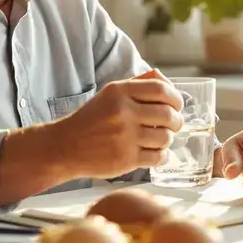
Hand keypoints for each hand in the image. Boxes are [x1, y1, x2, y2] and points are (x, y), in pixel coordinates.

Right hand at [51, 72, 183, 179]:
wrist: (65, 146)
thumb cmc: (92, 119)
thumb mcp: (109, 93)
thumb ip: (138, 84)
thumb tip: (167, 82)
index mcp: (119, 91)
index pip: (161, 89)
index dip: (176, 98)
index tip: (177, 105)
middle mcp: (123, 112)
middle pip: (168, 114)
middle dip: (177, 120)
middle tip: (173, 124)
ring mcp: (125, 137)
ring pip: (165, 137)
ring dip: (168, 139)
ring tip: (159, 138)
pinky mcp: (126, 159)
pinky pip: (158, 157)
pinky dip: (162, 155)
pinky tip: (155, 153)